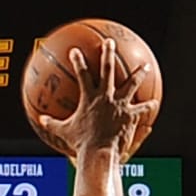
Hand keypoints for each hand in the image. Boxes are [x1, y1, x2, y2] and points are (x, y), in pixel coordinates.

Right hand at [35, 41, 157, 162]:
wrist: (99, 154)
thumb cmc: (81, 145)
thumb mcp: (64, 133)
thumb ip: (52, 124)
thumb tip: (40, 120)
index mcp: (89, 98)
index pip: (81, 74)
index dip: (77, 61)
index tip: (75, 50)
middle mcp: (106, 97)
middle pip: (108, 70)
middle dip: (108, 53)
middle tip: (110, 42)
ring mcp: (120, 105)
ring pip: (131, 84)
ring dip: (138, 74)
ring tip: (144, 66)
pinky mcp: (130, 116)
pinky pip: (142, 109)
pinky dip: (148, 106)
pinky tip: (155, 102)